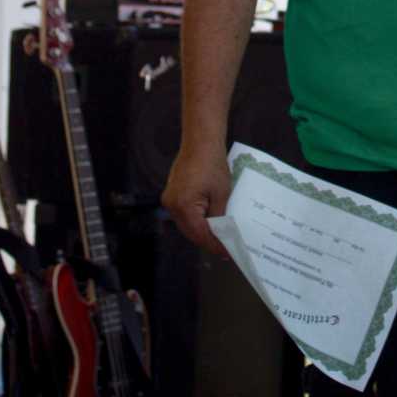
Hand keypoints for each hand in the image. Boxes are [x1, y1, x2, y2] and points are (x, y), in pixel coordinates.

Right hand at [162, 143, 232, 259]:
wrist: (201, 142)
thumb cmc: (213, 165)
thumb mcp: (221, 194)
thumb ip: (219, 217)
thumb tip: (222, 235)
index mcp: (183, 206)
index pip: (200, 235)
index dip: (214, 245)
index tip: (228, 253)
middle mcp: (172, 206)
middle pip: (190, 232)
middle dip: (208, 241)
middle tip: (225, 248)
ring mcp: (169, 200)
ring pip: (186, 225)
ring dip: (201, 231)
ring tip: (220, 238)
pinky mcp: (171, 194)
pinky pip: (184, 214)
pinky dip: (196, 220)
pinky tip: (209, 222)